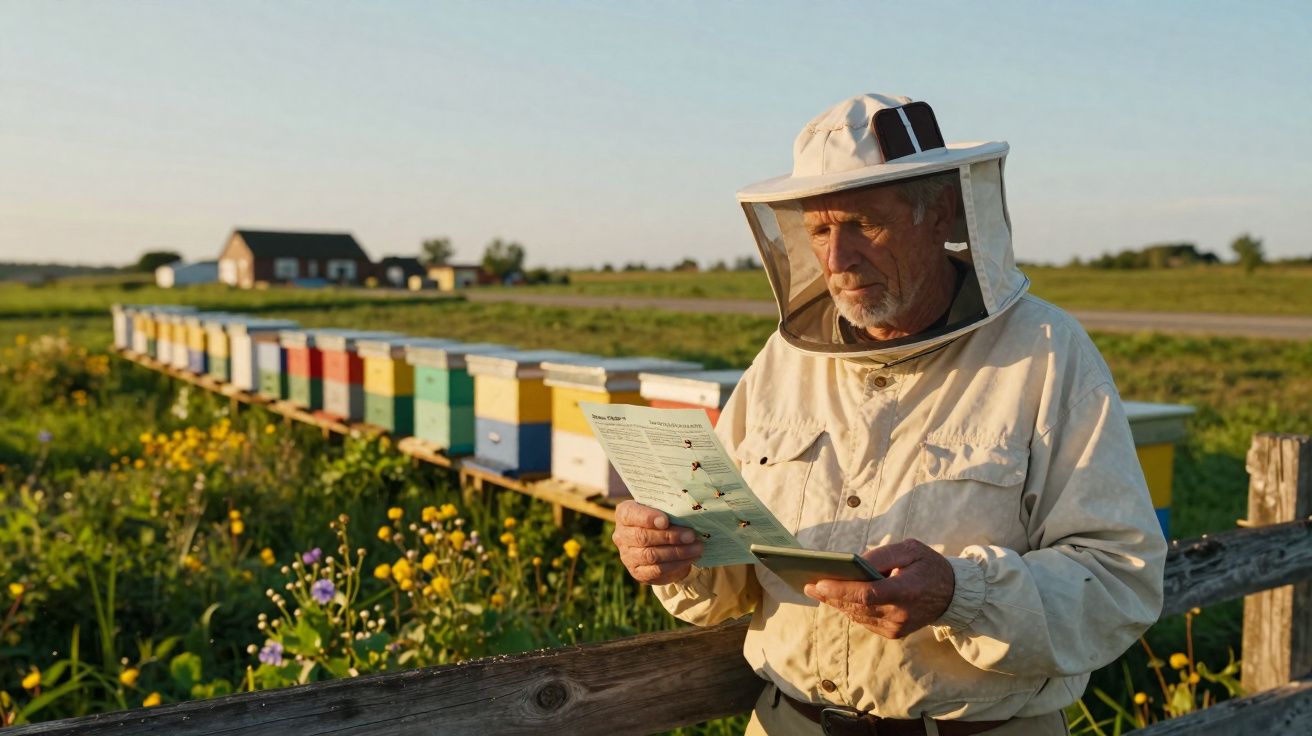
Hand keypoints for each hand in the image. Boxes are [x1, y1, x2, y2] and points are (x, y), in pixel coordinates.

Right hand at [612, 500, 704, 584]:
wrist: (659, 543)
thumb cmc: (661, 519)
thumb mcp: (661, 509)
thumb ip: (667, 508)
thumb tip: (687, 512)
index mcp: (624, 514)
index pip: (630, 514)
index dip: (647, 518)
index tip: (666, 521)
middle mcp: (621, 535)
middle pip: (643, 537)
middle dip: (670, 536)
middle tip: (691, 535)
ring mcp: (627, 556)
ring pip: (651, 555)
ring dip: (677, 552)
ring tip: (697, 547)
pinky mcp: (638, 572)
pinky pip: (657, 570)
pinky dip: (676, 564)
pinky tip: (691, 558)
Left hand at [803, 538, 954, 638]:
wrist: (953, 595)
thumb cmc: (928, 565)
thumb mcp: (910, 549)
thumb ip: (882, 555)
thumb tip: (854, 563)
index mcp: (906, 590)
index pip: (867, 594)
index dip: (841, 590)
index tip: (819, 582)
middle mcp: (901, 614)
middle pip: (857, 606)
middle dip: (831, 595)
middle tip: (808, 584)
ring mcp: (897, 627)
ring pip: (858, 615)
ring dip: (836, 603)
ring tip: (816, 590)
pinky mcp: (894, 633)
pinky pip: (865, 621)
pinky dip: (850, 609)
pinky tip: (836, 599)